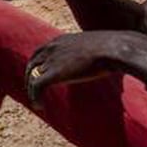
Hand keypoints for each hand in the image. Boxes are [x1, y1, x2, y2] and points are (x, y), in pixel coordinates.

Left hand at [24, 31, 146, 103]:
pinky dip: (35, 97)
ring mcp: (51, 60)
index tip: (39, 75)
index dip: (37, 64)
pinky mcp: (53, 73)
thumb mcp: (100, 47)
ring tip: (38, 102)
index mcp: (62, 40)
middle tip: (35, 91)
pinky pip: (36, 86)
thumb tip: (108, 63)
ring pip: (32, 76)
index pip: (41, 51)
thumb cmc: (115, 49)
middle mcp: (52, 48)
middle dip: (31, 77)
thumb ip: (96, 53)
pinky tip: (39, 106)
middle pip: (32, 63)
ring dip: (32, 90)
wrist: (116, 48)